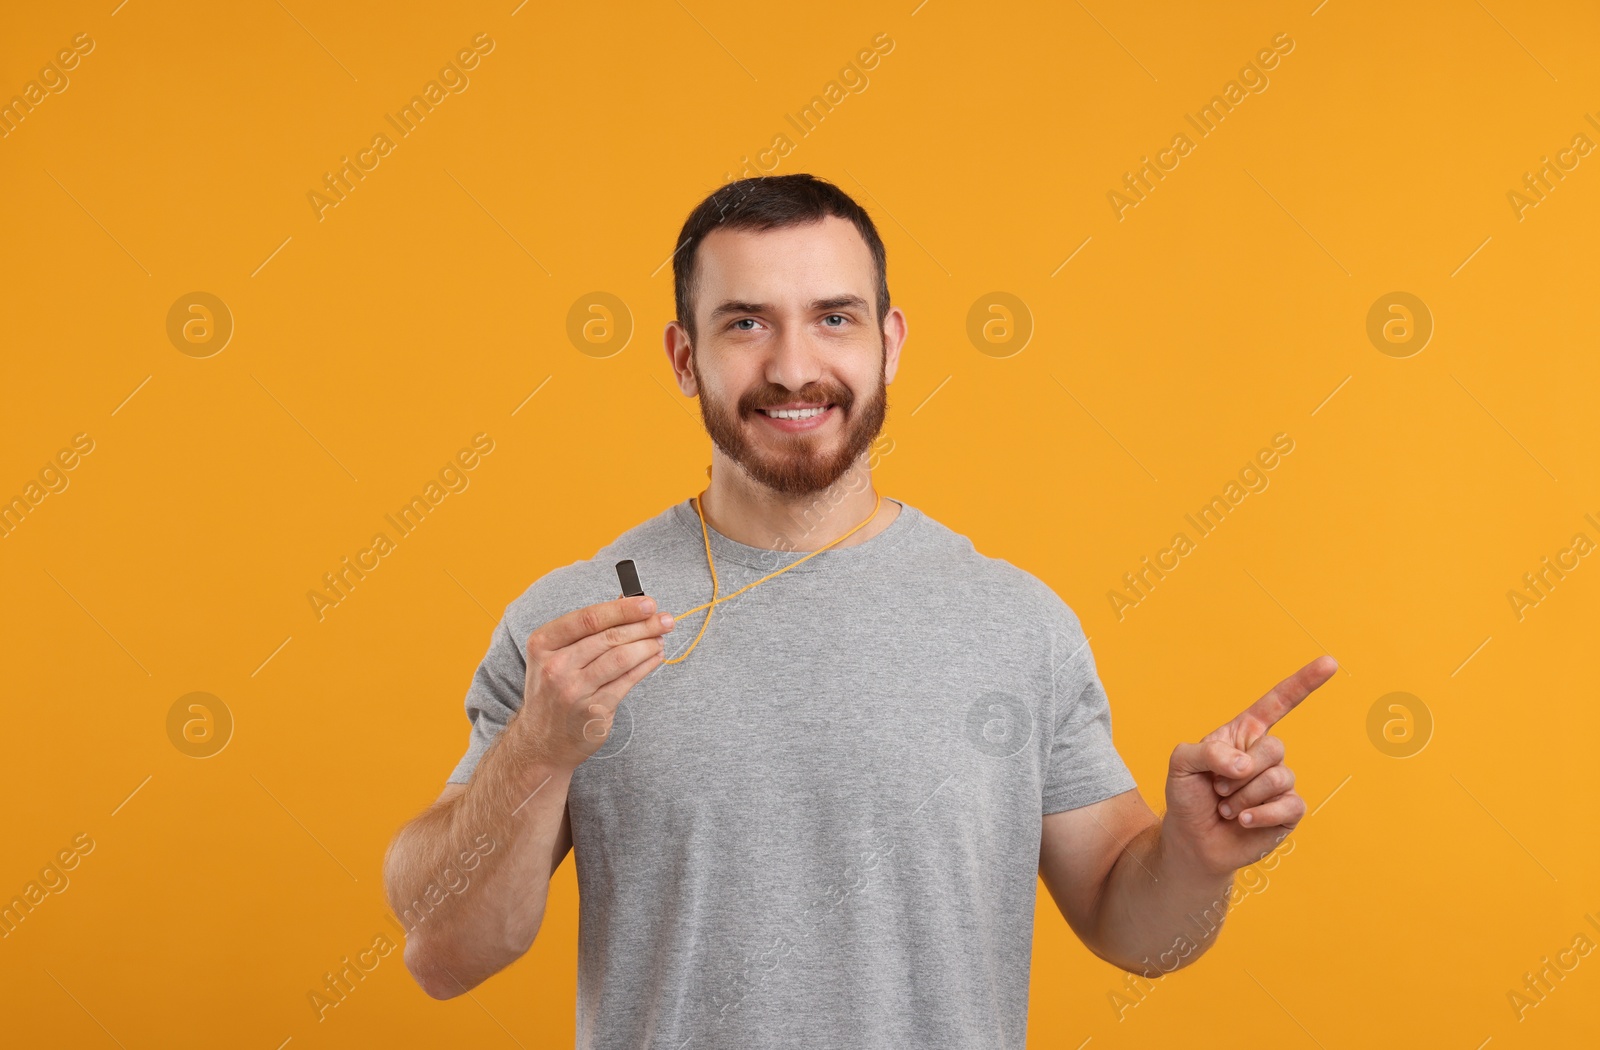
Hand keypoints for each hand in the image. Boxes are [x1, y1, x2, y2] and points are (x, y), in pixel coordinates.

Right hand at [507, 595, 675, 772]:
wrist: (541, 742)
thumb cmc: (553, 690)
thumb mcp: (556, 655)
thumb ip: (588, 629)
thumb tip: (627, 601)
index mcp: (543, 644)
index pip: (588, 618)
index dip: (622, 609)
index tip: (648, 603)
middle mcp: (555, 667)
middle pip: (609, 637)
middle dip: (643, 625)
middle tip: (665, 619)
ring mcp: (574, 691)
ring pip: (622, 658)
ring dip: (648, 645)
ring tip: (660, 638)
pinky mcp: (594, 711)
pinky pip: (627, 681)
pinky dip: (646, 666)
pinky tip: (655, 657)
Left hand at [1162, 655, 1336, 874]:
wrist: (1192, 840)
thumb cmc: (1187, 796)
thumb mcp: (1181, 764)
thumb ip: (1207, 753)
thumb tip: (1245, 765)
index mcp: (1243, 734)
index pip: (1278, 703)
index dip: (1304, 683)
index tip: (1330, 663)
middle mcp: (1265, 755)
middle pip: (1275, 747)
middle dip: (1240, 771)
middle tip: (1217, 788)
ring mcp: (1280, 783)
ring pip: (1281, 777)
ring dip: (1245, 795)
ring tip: (1225, 807)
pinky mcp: (1288, 812)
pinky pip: (1288, 805)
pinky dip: (1260, 813)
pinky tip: (1242, 820)